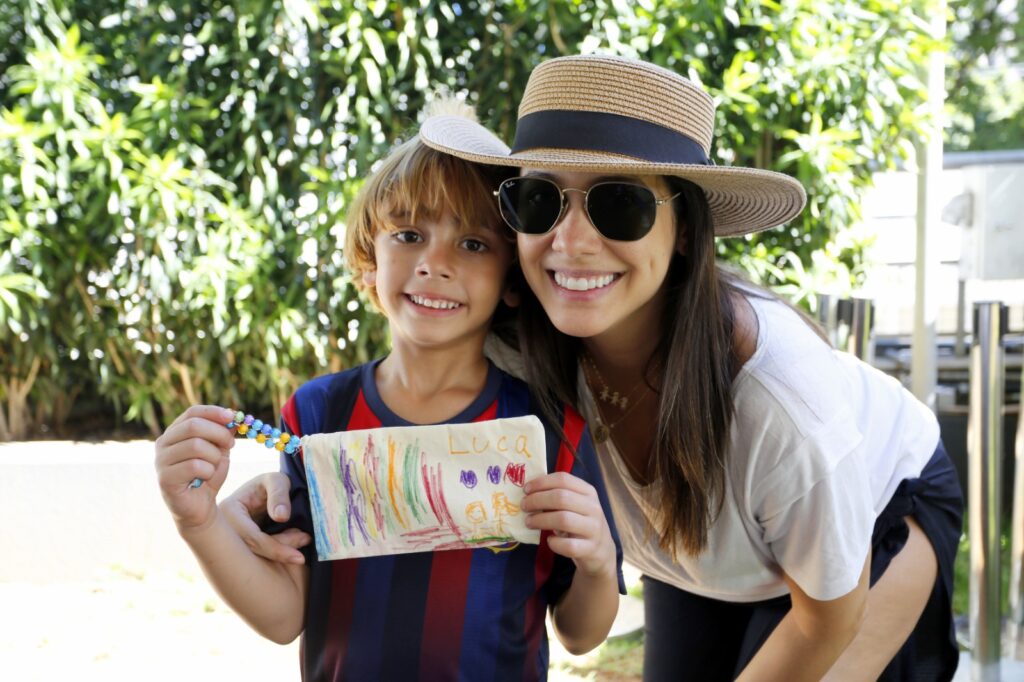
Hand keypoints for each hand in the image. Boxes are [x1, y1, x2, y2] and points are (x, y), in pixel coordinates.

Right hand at [155, 405, 236, 530]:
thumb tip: (233, 414)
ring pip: (195, 446)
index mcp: (175, 432)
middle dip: (218, 433)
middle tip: (231, 444)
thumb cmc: (208, 475)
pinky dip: (208, 471)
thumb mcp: (220, 450)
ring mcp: (161, 461)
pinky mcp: (164, 479)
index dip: (213, 412)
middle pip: (193, 426)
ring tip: (213, 467)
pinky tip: (204, 479)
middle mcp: (163, 444)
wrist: (200, 507)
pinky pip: (194, 466)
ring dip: (214, 457)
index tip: (232, 416)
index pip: (192, 412)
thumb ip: (223, 433)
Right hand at [221, 472, 310, 564]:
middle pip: (252, 551)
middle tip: (305, 543)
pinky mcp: (240, 547)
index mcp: (228, 511)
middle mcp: (225, 530)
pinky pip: (258, 557)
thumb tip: (281, 517)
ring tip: (303, 539)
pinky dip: (277, 553)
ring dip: (281, 553)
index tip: (299, 557)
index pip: (251, 537)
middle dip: (280, 552)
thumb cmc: (270, 483)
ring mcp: (231, 540)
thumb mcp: (276, 480)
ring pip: (256, 557)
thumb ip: (279, 494)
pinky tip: (293, 545)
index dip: (275, 549)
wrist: (263, 491)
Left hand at [521, 472, 615, 578]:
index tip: (526, 489)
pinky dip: (554, 542)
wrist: (601, 550)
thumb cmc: (580, 522)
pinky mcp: (590, 548)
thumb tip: (528, 492)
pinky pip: (568, 545)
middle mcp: (593, 508)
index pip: (563, 479)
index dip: (541, 482)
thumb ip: (557, 496)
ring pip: (564, 520)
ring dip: (541, 520)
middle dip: (537, 500)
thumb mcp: (574, 505)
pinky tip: (549, 540)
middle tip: (524, 506)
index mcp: (588, 492)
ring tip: (529, 522)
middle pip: (561, 498)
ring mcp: (594, 529)